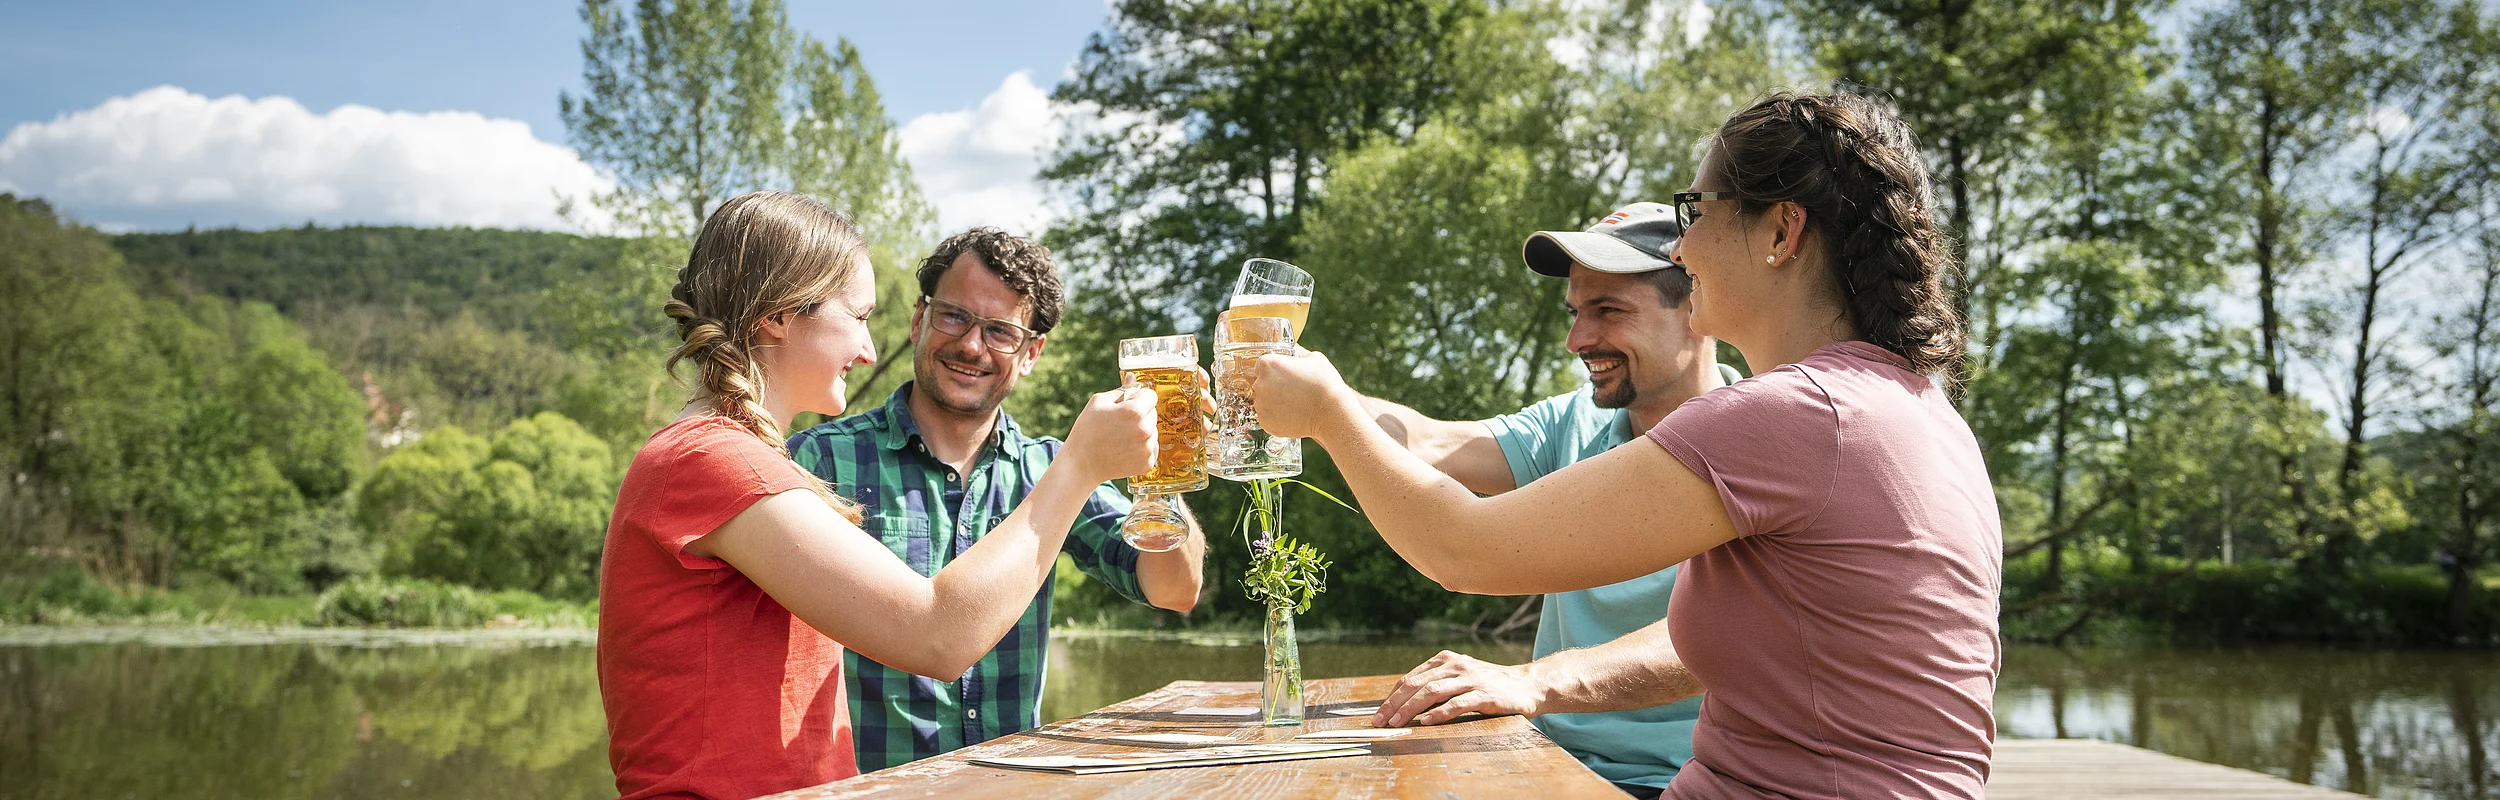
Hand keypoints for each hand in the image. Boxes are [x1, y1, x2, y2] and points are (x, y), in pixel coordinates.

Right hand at [1060, 387, 1158, 484]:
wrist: (1081, 464)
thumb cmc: (1087, 430)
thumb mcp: (1099, 402)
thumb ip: (1121, 390)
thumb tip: (1133, 377)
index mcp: (1134, 411)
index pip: (1150, 395)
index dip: (1137, 397)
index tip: (1125, 405)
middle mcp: (1145, 430)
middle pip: (1153, 413)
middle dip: (1140, 415)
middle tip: (1119, 423)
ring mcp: (1147, 448)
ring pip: (1153, 431)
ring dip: (1141, 431)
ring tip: (1120, 438)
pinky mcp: (1147, 463)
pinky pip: (1151, 448)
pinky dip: (1141, 448)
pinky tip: (1125, 449)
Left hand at [1248, 349, 1355, 439]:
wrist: (1331, 412)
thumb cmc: (1325, 383)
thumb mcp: (1313, 358)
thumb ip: (1298, 353)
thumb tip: (1294, 350)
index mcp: (1268, 364)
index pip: (1261, 366)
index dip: (1273, 371)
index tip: (1284, 376)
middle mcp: (1260, 384)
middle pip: (1260, 384)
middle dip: (1272, 387)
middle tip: (1291, 391)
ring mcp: (1261, 405)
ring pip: (1262, 402)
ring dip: (1273, 403)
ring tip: (1294, 404)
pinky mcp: (1265, 422)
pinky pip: (1267, 418)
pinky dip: (1276, 418)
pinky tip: (1292, 415)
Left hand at [1374, 650, 1546, 726]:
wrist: (1527, 685)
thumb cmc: (1489, 685)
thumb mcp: (1460, 678)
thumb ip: (1436, 685)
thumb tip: (1404, 704)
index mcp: (1446, 660)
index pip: (1410, 678)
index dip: (1392, 696)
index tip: (1379, 713)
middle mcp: (1456, 666)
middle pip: (1416, 684)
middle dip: (1395, 703)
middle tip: (1380, 721)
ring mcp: (1470, 679)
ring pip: (1432, 691)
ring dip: (1411, 708)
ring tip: (1397, 722)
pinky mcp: (1485, 694)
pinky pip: (1458, 703)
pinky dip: (1441, 713)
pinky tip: (1427, 722)